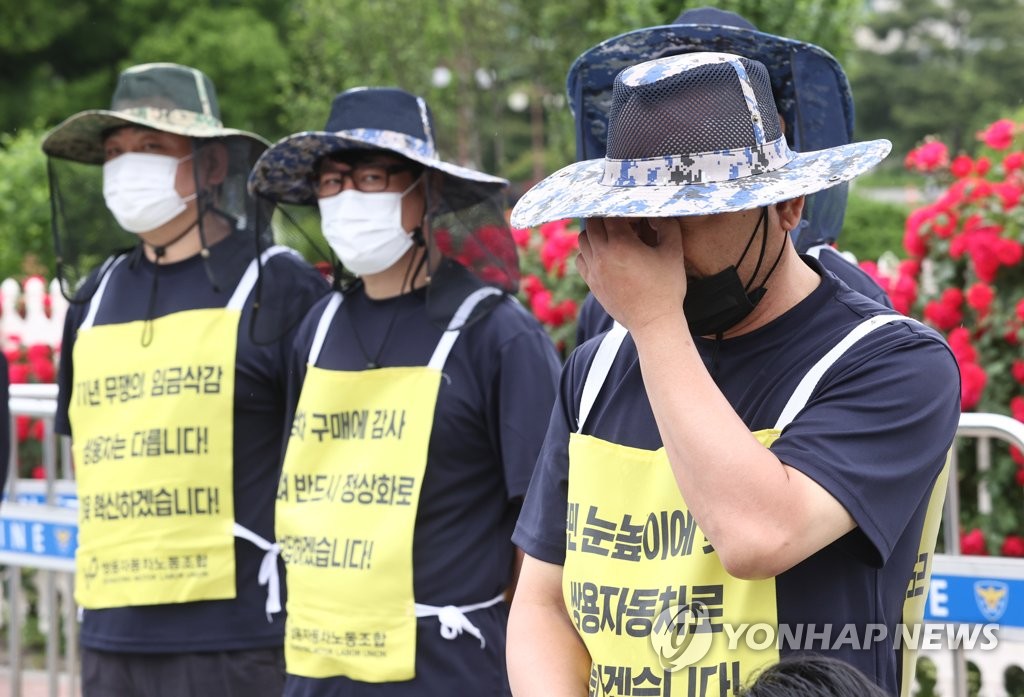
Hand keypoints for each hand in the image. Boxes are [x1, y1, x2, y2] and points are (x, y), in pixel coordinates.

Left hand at [576, 217, 686, 332]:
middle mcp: (602, 255)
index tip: (630, 211)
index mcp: (621, 244)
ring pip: (583, 240)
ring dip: (595, 233)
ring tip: (611, 236)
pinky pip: (580, 259)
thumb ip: (667, 227)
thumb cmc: (666, 288)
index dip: (620, 208)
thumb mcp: (673, 252)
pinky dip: (588, 252)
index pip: (610, 213)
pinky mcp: (592, 284)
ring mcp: (594, 270)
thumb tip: (656, 212)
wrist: (653, 322)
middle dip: (605, 218)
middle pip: (592, 223)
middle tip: (620, 220)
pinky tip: (604, 254)